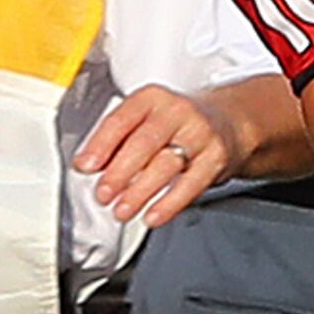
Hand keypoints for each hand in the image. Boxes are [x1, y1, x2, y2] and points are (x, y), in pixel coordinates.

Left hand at [78, 85, 239, 228]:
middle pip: (143, 143)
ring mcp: (200, 134)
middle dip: (119, 172)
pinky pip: (192, 184)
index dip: (100, 145)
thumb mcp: (145, 120)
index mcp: (151, 99)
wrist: (229, 121)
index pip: (121, 120)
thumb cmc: (176, 124)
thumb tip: (90, 167)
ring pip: (166, 165)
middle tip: (104, 194)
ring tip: (123, 210)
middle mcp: (177, 112)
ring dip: (140, 192)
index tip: (85, 166)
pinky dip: (170, 203)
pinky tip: (153, 215)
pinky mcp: (217, 157)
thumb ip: (117, 140)